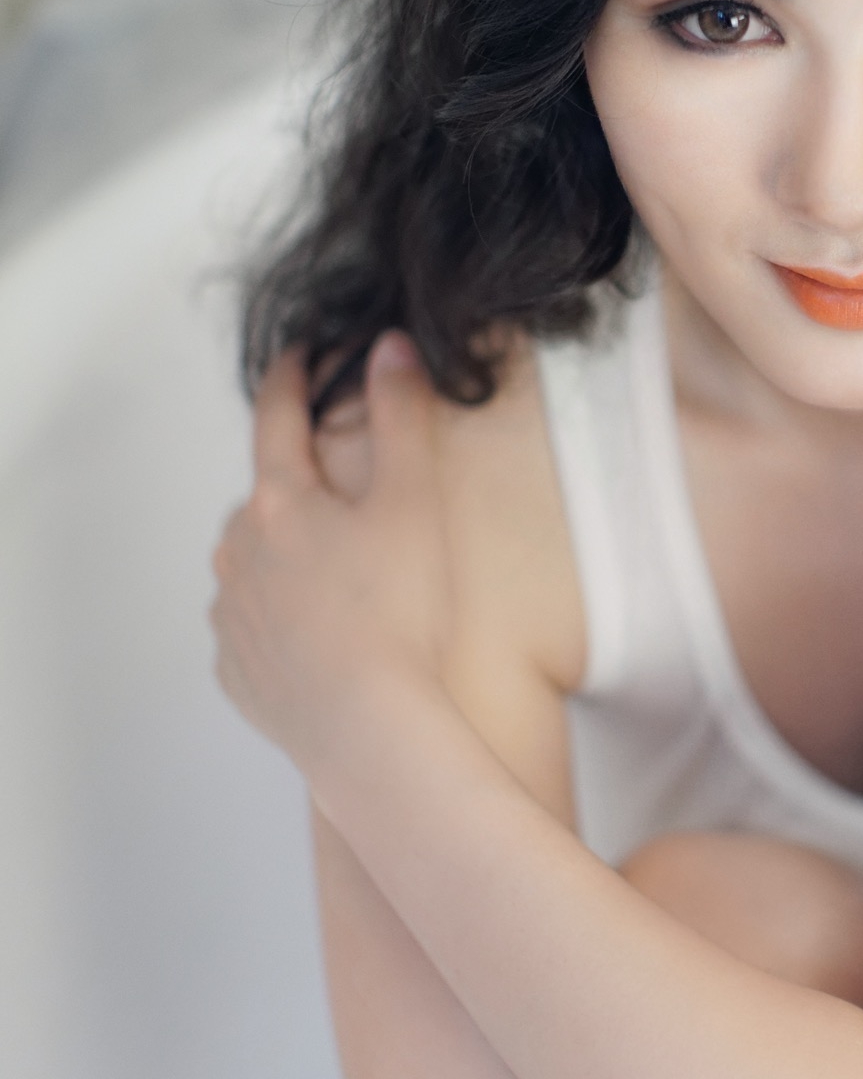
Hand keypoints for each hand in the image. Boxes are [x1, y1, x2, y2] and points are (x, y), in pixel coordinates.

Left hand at [210, 334, 451, 778]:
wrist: (370, 730)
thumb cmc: (398, 615)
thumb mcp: (414, 501)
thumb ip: (402, 416)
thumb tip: (388, 348)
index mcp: (280, 500)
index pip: (277, 415)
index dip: (293, 376)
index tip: (301, 355)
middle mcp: (239, 550)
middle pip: (266, 495)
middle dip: (299, 485)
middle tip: (350, 501)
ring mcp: (232, 613)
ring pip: (253, 562)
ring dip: (287, 556)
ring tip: (345, 580)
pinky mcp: (237, 669)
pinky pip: (254, 627)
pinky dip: (282, 620)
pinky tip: (327, 637)